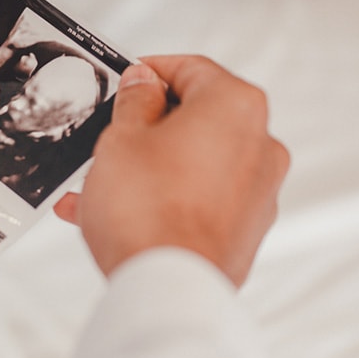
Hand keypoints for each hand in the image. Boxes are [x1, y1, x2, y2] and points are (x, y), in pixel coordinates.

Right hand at [54, 57, 287, 285]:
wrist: (167, 289)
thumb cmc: (147, 211)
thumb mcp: (121, 138)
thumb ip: (134, 101)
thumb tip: (143, 84)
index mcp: (236, 106)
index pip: (191, 69)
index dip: (150, 72)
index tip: (124, 82)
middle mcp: (260, 144)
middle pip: (197, 120)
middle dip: (147, 129)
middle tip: (108, 138)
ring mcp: (258, 192)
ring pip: (194, 165)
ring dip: (148, 169)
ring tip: (98, 187)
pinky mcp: (246, 231)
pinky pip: (199, 201)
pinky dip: (164, 200)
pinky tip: (119, 215)